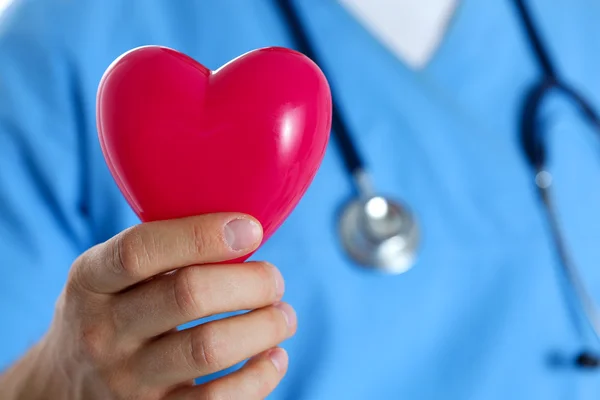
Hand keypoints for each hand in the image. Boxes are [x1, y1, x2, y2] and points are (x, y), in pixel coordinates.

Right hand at [1, 213, 295, 399]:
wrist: (66, 384)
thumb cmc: (110, 311)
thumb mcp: (109, 275)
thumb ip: (159, 251)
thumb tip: (244, 230)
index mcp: (91, 280)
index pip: (140, 250)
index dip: (202, 235)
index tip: (251, 229)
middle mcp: (103, 331)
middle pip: (188, 295)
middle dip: (250, 282)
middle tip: (274, 280)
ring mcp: (127, 379)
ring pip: (209, 348)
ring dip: (264, 327)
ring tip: (283, 317)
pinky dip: (260, 376)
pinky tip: (274, 356)